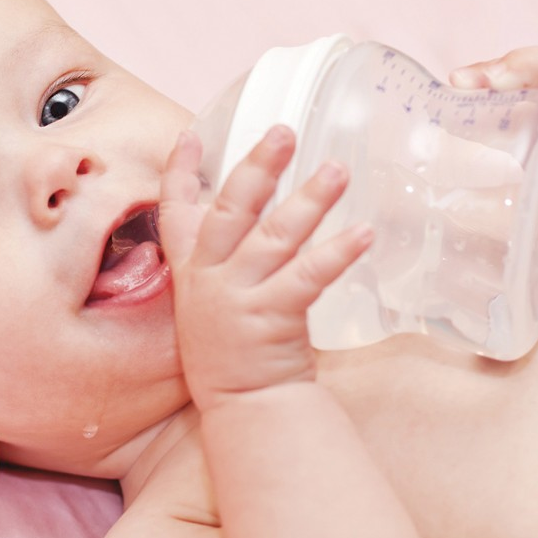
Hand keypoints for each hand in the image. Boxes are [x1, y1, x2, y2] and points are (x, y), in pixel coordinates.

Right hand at [159, 126, 372, 410]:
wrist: (245, 405)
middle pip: (231, 209)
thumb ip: (220, 258)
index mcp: (191, 268)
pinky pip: (309, 277)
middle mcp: (210, 276)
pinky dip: (337, 253)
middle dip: (257, 167)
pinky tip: (363, 232)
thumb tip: (251, 214)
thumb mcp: (206, 301)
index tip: (190, 134)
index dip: (179, 171)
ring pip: (275, 236)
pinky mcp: (272, 318)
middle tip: (284, 132)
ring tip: (337, 170)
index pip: (174, 211)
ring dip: (309, 199)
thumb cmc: (232, 350)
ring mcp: (239, 296)